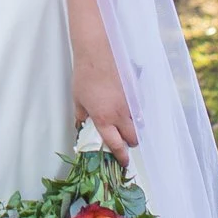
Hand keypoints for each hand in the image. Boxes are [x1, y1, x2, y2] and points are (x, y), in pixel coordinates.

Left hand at [72, 48, 137, 164]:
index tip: (123, 163)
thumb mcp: (78, 100)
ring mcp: (130, 103)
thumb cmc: (84, 77)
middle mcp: (120, 114)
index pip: (116, 145)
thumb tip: (83, 127)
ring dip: (132, 126)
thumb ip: (82, 117)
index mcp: (104, 119)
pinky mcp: (135, 92)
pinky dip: (134, 110)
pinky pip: (139, 107)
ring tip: (123, 121)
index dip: (121, 157)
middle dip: (130, 142)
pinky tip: (124, 103)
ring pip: (138, 123)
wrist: (96, 54)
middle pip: (133, 138)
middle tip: (123, 140)